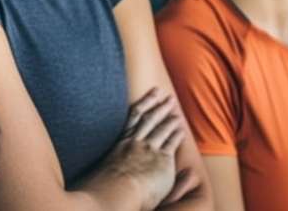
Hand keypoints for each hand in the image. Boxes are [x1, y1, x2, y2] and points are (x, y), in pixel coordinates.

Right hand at [95, 88, 183, 209]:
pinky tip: (181, 128)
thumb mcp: (106, 169)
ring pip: (161, 127)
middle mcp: (135, 142)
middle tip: (165, 94)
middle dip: (158, 105)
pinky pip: (171, 143)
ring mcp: (148, 149)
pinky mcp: (161, 159)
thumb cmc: (108, 187)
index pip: (134, 117)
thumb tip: (112, 159)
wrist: (116, 192)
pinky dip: (176, 134)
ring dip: (169, 117)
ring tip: (175, 109)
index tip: (151, 94)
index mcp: (122, 142)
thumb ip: (114, 161)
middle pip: (149, 118)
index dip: (144, 103)